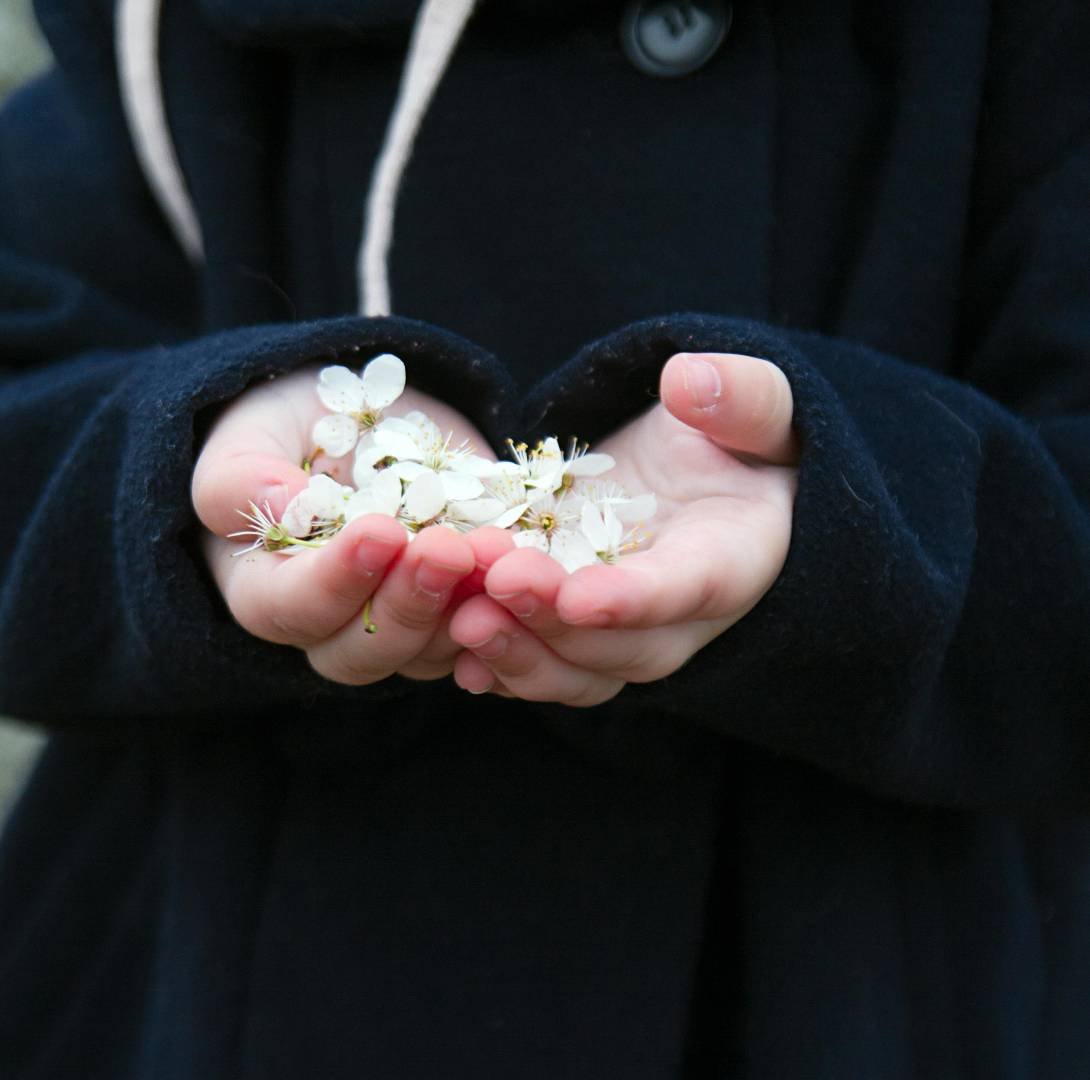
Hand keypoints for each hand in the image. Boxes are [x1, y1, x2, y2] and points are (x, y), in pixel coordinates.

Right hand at [192, 365, 498, 684]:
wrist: (372, 425)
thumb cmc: (297, 428)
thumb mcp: (255, 429)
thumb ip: (244, 475)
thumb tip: (280, 507)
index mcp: (265, 587)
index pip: (289, 607)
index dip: (335, 579)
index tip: (381, 532)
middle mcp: (330, 626)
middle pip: (359, 653)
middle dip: (408, 603)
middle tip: (448, 551)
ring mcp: (396, 629)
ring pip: (425, 656)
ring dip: (463, 611)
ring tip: (494, 552)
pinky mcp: (452, 618)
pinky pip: (478, 640)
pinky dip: (503, 612)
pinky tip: (524, 572)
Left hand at [447, 352, 798, 705]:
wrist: (708, 478)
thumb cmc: (737, 440)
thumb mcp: (757, 406)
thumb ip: (739, 397)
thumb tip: (689, 380)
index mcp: (732, 560)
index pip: (689, 589)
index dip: (635, 600)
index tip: (580, 597)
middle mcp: (680, 618)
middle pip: (623, 648)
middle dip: (555, 623)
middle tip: (497, 581)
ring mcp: (623, 633)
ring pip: (576, 673)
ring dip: (517, 654)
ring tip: (460, 620)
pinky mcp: (576, 630)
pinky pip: (541, 665)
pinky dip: (496, 664)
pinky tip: (449, 649)